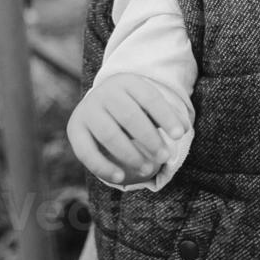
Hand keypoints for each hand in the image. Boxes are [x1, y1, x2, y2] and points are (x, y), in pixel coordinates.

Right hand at [67, 72, 192, 185]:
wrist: (98, 101)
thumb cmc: (132, 105)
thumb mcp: (147, 103)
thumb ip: (165, 115)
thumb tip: (184, 128)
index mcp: (127, 82)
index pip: (149, 97)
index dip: (166, 116)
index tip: (180, 135)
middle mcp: (105, 93)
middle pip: (130, 116)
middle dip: (150, 139)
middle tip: (165, 157)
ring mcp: (88, 110)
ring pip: (110, 134)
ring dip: (130, 155)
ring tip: (148, 169)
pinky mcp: (74, 129)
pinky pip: (87, 152)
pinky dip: (103, 167)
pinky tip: (120, 177)